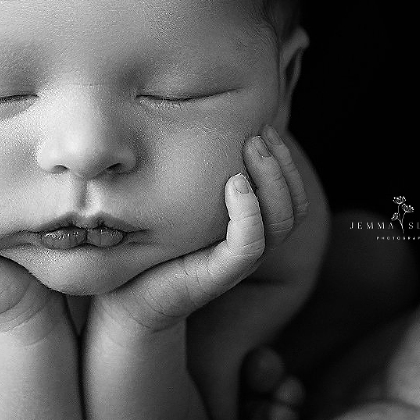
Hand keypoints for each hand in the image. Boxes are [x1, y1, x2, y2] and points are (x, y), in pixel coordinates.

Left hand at [96, 125, 308, 328]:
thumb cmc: (149, 243)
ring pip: (281, 221)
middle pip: (294, 205)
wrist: (124, 296)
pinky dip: (250, 211)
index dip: (285, 161)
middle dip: (283, 163)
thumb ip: (197, 175)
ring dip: (272, 178)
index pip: (291, 195)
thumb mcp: (178, 200)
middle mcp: (250, 244)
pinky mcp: (217, 276)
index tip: (263, 128)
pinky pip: (250, 244)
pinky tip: (234, 183)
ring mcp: (237, 262)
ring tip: (251, 149)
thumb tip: (196, 123)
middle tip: (258, 133)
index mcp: (248, 227)